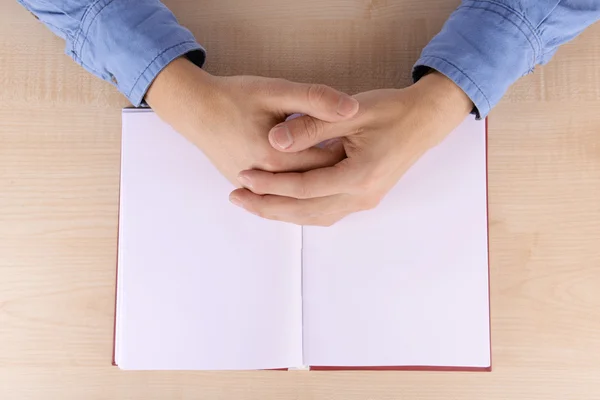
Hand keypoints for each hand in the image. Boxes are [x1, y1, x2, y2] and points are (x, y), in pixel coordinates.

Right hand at [145, 57, 358, 184]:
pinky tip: (314, 188)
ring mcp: (252, 188)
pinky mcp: (244, 188)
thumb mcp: (275, 90)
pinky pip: (278, 199)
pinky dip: (300, 195)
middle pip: (314, 183)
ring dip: (321, 188)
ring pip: (297, 198)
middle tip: (360, 159)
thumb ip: (314, 99)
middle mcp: (265, 179)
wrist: (193, 109)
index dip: (350, 152)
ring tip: (341, 174)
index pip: (325, 162)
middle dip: (338, 171)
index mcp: (276, 156)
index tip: (368, 142)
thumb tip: (351, 107)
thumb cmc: (233, 96)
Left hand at [229, 72, 472, 225]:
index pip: (305, 188)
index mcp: (360, 175)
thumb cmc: (391, 110)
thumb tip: (273, 139)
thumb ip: (311, 125)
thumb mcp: (350, 111)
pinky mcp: (364, 198)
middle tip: (237, 199)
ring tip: (252, 204)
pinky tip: (283, 204)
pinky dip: (301, 210)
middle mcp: (363, 196)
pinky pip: (326, 212)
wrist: (425, 121)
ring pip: (315, 217)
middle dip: (268, 207)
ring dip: (283, 212)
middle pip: (306, 211)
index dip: (271, 184)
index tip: (243, 176)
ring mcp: (365, 201)